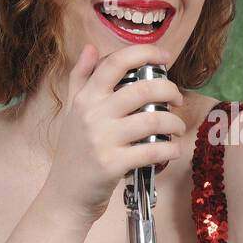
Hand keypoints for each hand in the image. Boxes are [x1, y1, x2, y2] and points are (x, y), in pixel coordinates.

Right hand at [38, 42, 186, 225]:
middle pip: (143, 89)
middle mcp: (93, 114)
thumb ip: (80, 78)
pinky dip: (171, 149)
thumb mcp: (72, 112)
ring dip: (174, 123)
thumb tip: (91, 47)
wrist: (65, 196)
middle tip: (177, 98)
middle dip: (170, 90)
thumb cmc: (74, 153)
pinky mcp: (113, 165)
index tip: (165, 57)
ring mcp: (102, 140)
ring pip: (153, 120)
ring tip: (177, 128)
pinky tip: (173, 150)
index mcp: (85, 98)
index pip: (116, 63)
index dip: (145, 53)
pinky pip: (153, 151)